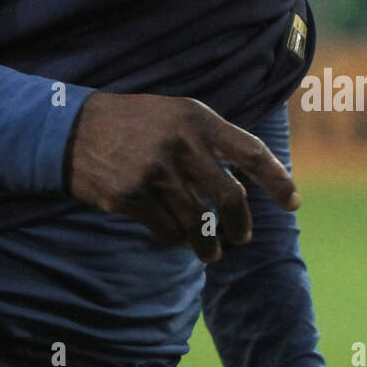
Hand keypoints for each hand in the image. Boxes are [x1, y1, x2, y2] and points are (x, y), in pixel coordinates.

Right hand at [63, 91, 299, 262]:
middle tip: (241, 237)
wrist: (74, 130)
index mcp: (196, 118)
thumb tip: (247, 182)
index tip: (292, 202)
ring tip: (210, 252)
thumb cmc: (134, 123)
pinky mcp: (132, 196)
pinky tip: (176, 238)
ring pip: (199, 222)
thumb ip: (209, 140)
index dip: (276, 180)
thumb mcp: (175, 114)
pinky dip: (176, 239)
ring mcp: (155, 172)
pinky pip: (166, 230)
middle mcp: (180, 143)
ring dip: (208, 244)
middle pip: (229, 197)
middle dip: (240, 225)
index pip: (250, 151)